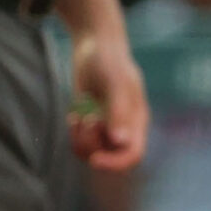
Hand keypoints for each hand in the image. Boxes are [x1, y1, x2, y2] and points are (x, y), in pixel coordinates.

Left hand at [69, 29, 149, 171]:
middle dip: (92, 145)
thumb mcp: (114, 82)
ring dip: (81, 141)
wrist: (95, 46)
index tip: (94, 160)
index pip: (132, 155)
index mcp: (137, 121)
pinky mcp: (91, 124)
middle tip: (85, 121)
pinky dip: (74, 135)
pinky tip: (73, 116)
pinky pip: (81, 144)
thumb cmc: (108, 60)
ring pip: (93, 152)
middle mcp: (124, 128)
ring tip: (77, 118)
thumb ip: (119, 110)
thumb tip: (120, 141)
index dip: (115, 163)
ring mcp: (106, 127)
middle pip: (110, 156)